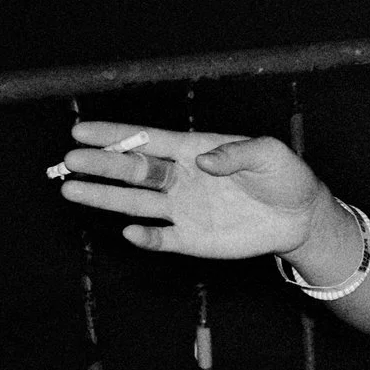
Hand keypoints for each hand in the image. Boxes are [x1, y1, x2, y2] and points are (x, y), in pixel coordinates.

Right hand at [53, 121, 331, 259]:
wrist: (301, 216)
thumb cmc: (285, 176)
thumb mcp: (269, 153)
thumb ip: (237, 152)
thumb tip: (204, 161)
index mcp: (195, 151)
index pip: (149, 141)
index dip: (116, 136)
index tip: (81, 131)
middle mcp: (181, 178)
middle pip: (134, 170)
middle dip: (101, 164)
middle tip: (69, 160)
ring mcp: (183, 209)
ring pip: (135, 203)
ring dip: (105, 197)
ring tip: (71, 189)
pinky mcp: (191, 238)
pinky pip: (161, 238)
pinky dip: (145, 237)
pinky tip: (130, 232)